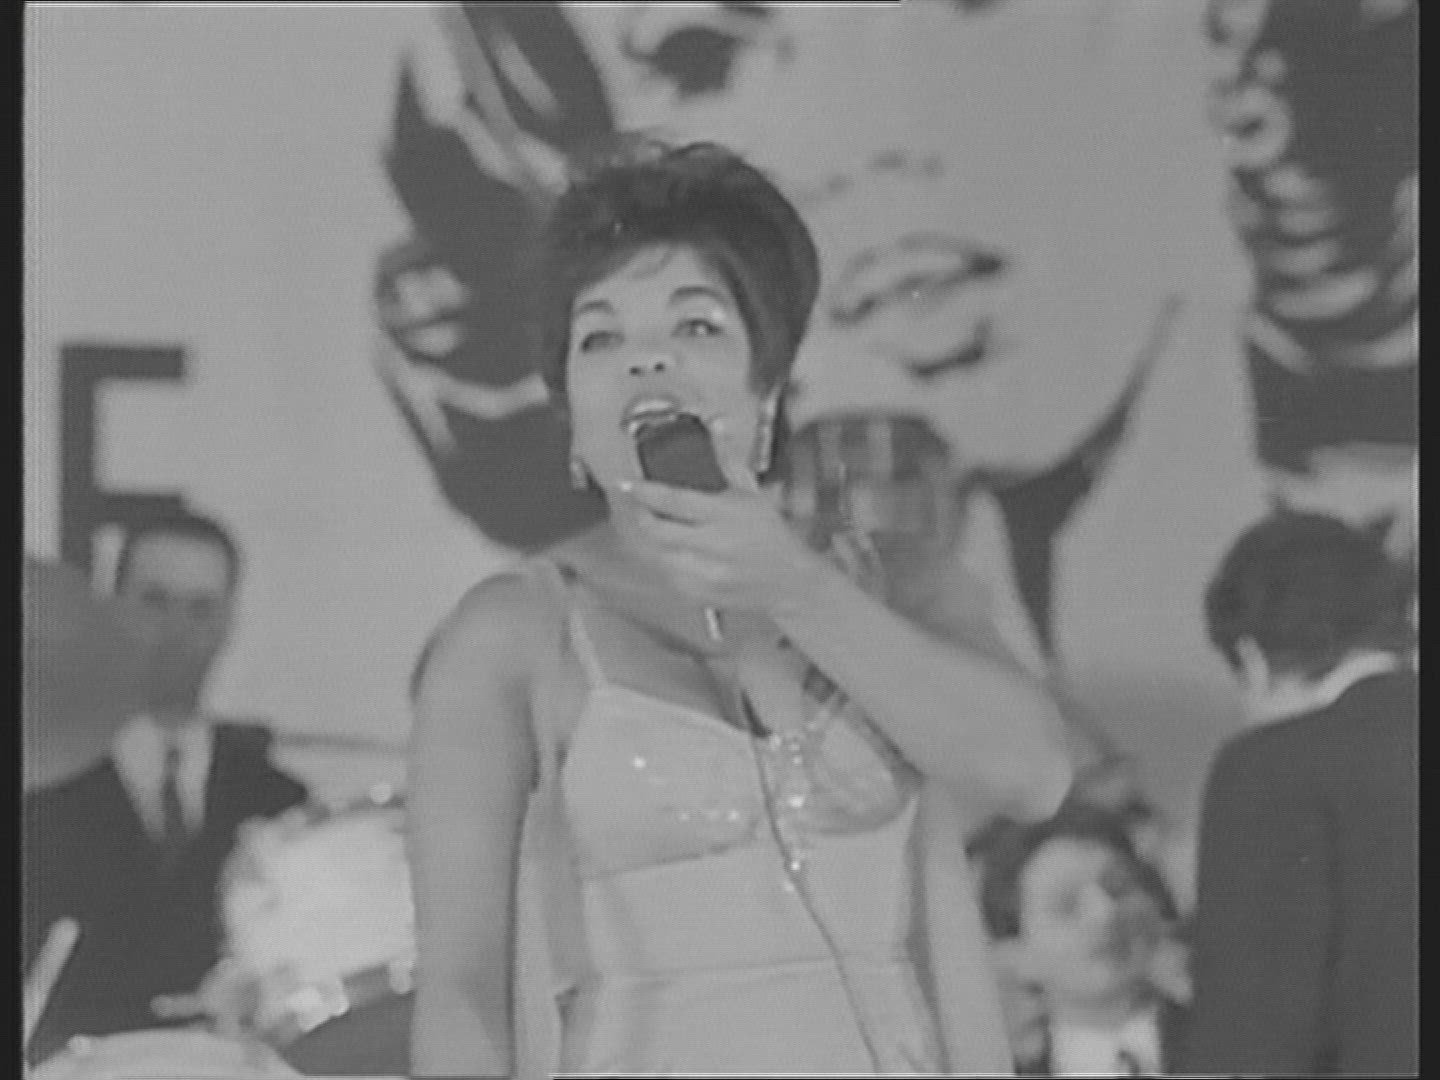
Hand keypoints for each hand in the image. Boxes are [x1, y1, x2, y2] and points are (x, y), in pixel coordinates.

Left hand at [617, 421, 826, 624]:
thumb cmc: (772, 535)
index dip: (645, 491)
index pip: (673, 501)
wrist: (790, 581)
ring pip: (659, 554)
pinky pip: (668, 576)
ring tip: (660, 527)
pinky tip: (677, 552)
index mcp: (725, 516)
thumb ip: (727, 458)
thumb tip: (717, 423)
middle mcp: (714, 546)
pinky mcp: (701, 595)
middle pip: (657, 531)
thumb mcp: (751, 492)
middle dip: (642, 515)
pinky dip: (666, 562)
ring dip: (653, 539)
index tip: (627, 483)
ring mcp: (706, 573)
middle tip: (640, 505)